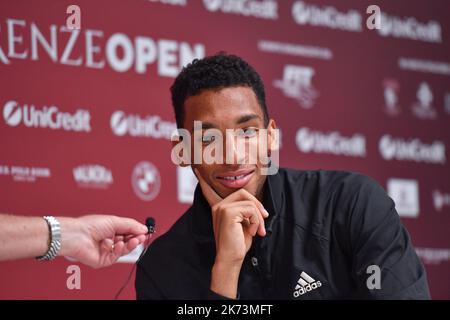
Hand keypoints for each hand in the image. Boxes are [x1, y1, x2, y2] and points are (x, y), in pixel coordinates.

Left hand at [59, 215, 147, 267]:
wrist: (77, 235)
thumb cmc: (90, 225)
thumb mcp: (115, 221)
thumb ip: (131, 225)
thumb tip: (144, 228)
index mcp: (111, 229)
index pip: (129, 232)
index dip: (137, 232)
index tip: (146, 232)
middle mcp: (109, 240)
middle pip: (128, 242)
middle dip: (135, 239)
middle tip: (141, 237)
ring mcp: (107, 251)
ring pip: (124, 250)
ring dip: (129, 245)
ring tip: (133, 240)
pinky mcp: (103, 260)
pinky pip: (116, 257)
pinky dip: (118, 250)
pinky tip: (117, 244)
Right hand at [194, 169, 268, 297]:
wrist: (231, 259)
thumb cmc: (237, 244)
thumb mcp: (243, 223)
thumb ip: (246, 211)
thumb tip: (258, 206)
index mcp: (219, 207)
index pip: (212, 190)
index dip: (204, 181)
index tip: (196, 170)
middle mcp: (218, 205)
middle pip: (244, 193)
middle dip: (257, 205)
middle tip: (263, 220)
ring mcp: (222, 208)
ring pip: (250, 203)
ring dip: (259, 218)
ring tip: (258, 230)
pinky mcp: (228, 212)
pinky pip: (251, 209)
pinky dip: (256, 221)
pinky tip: (252, 231)